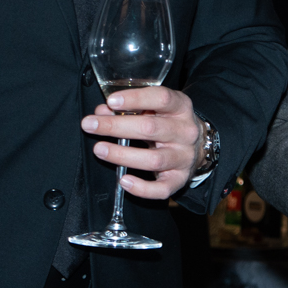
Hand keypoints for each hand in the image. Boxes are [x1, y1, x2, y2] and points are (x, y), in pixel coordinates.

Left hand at [81, 86, 205, 198]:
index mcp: (181, 107)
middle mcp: (185, 132)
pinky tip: (123, 180)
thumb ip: (129, 108)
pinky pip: (162, 189)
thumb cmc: (168, 123)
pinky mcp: (180, 179)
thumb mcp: (155, 109)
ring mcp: (184, 157)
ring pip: (153, 159)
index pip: (161, 98)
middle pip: (151, 128)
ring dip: (122, 155)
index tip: (111, 101)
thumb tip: (102, 112)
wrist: (197, 145)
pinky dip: (142, 188)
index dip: (135, 99)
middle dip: (116, 127)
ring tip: (99, 149)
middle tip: (90, 125)